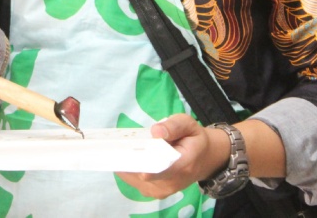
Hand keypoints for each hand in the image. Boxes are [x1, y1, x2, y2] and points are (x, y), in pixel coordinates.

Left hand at [116, 114, 230, 198]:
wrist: (204, 159)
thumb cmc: (193, 138)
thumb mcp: (189, 124)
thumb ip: (174, 126)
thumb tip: (156, 131)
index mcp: (184, 163)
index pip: (164, 169)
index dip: (146, 167)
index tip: (130, 161)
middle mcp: (172, 182)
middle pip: (144, 175)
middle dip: (128, 160)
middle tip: (113, 146)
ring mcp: (163, 190)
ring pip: (136, 179)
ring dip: (125, 164)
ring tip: (116, 149)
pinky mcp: (155, 192)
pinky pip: (135, 182)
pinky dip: (127, 170)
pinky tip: (124, 157)